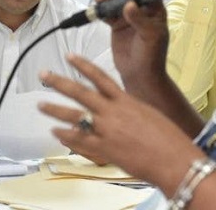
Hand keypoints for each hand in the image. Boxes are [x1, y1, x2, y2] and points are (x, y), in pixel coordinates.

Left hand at [38, 54, 201, 188]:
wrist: (174, 159)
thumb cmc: (168, 138)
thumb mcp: (148, 114)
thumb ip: (130, 109)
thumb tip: (120, 107)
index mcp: (126, 100)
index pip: (100, 77)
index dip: (83, 65)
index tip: (70, 56)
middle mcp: (113, 112)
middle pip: (80, 93)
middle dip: (59, 83)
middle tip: (43, 75)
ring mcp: (107, 130)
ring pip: (75, 115)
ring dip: (55, 110)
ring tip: (41, 104)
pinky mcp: (105, 149)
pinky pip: (80, 140)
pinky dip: (66, 136)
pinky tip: (55, 132)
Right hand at [93, 0, 169, 95]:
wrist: (140, 76)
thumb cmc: (152, 56)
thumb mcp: (150, 36)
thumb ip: (140, 20)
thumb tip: (129, 4)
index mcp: (155, 10)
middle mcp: (142, 11)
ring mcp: (128, 17)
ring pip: (116, 0)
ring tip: (99, 0)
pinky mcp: (116, 25)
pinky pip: (107, 12)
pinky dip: (101, 9)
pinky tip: (96, 10)